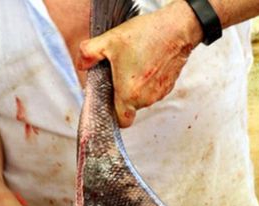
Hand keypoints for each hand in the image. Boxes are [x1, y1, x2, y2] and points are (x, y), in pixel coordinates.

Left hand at [78, 0, 203, 127]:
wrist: (176, 29)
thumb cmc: (146, 36)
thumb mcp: (109, 41)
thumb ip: (88, 54)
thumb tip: (82, 64)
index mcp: (128, 94)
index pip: (121, 121)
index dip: (113, 114)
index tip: (109, 101)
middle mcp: (145, 99)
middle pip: (130, 107)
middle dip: (123, 94)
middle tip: (118, 73)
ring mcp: (159, 93)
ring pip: (143, 98)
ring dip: (137, 87)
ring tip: (134, 64)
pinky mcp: (169, 86)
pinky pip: (154, 90)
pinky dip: (149, 81)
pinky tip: (146, 63)